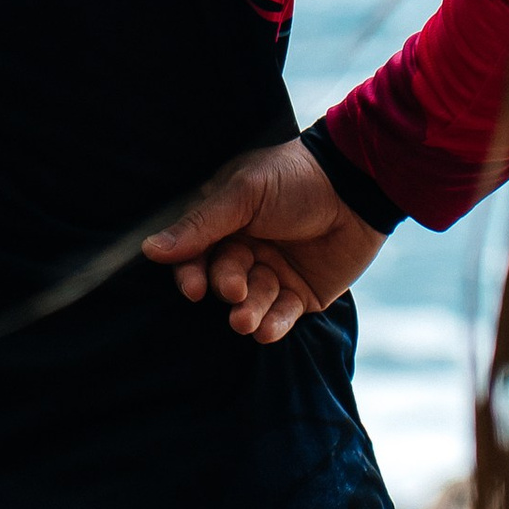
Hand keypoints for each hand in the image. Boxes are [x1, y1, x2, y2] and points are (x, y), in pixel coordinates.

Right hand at [143, 139, 385, 347]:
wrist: (358, 187)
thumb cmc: (297, 178)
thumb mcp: (245, 193)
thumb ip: (201, 225)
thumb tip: (150, 250)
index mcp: (226, 220)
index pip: (195, 254)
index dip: (189, 273)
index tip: (192, 288)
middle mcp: (246, 247)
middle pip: (221, 280)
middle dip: (225, 289)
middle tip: (234, 290)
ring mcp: (274, 272)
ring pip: (249, 303)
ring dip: (247, 313)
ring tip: (247, 319)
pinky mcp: (302, 294)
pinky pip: (280, 316)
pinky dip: (272, 325)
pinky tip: (267, 330)